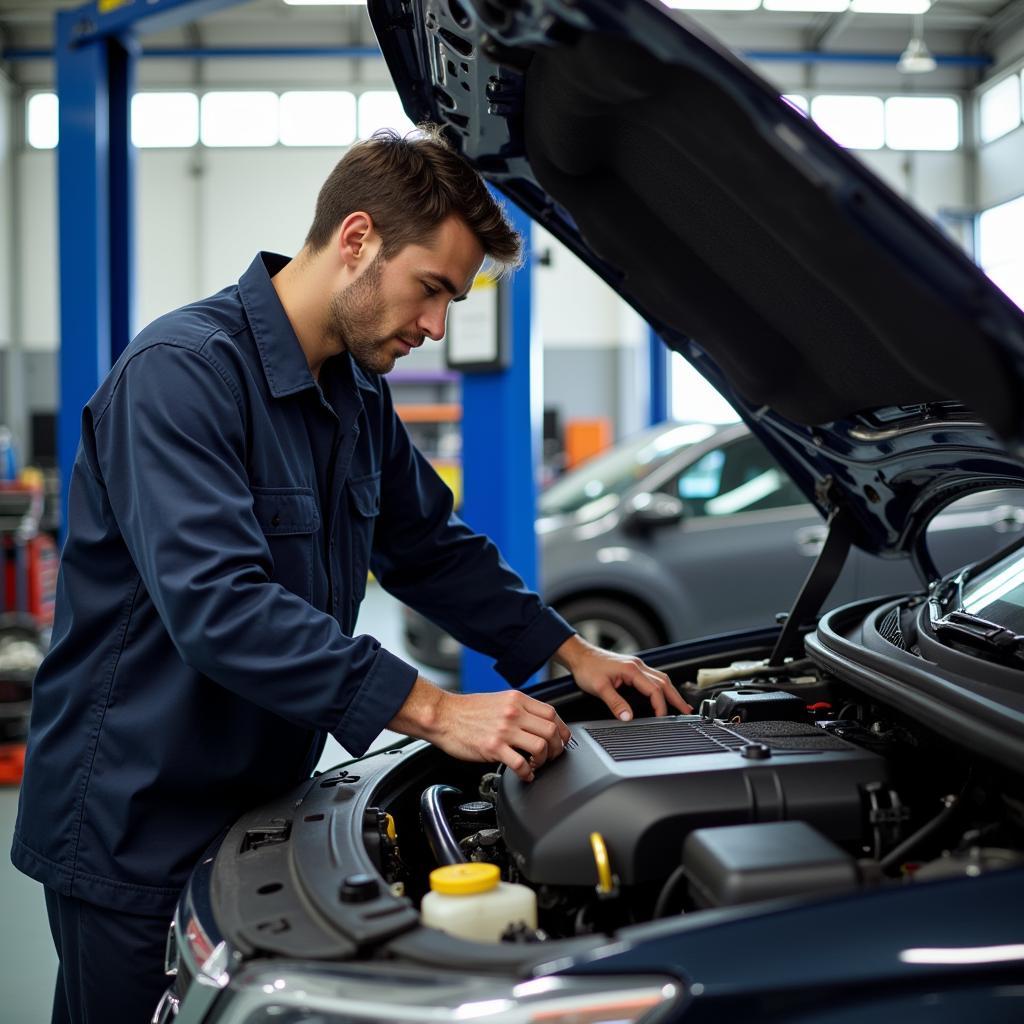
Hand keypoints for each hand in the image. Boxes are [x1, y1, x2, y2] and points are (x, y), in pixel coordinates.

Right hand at [389, 678, 571, 781]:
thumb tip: (537, 723)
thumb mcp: (499, 700)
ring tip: (537, 765)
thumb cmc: (467, 710)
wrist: (443, 715)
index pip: (552, 713)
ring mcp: (504, 730)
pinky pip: (520, 764)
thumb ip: (519, 709)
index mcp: (517, 700)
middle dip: (557, 748)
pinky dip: (528, 773)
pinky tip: (525, 775)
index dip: (561, 730)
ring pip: (541, 746)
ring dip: (544, 760)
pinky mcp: (493, 747)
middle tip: (552, 756)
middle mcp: (513, 713)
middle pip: (551, 730)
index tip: (560, 740)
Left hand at [552, 634, 692, 719]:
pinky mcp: (633, 667)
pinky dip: (662, 687)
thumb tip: (628, 717)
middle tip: (687, 711)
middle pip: (664, 682)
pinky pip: (653, 677)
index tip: (662, 718)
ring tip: (680, 705)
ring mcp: (636, 665)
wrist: (579, 655)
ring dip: (671, 692)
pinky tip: (663, 694)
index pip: (654, 690)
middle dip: (676, 698)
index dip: (660, 706)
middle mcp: (638, 666)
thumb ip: (615, 703)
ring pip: (661, 678)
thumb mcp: (599, 688)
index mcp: (632, 670)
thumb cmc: (587, 668)